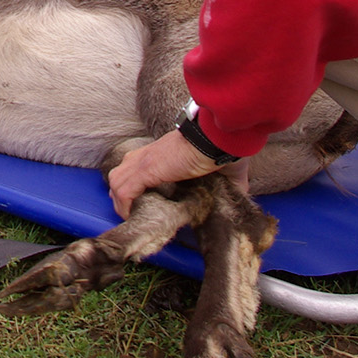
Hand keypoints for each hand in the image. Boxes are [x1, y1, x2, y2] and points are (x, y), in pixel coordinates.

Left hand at [105, 130, 249, 217]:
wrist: (218, 139)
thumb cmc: (221, 149)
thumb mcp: (220, 170)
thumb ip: (228, 183)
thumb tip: (241, 196)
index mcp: (160, 153)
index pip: (133, 167)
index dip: (133, 186)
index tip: (140, 203)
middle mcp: (146, 155)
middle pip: (119, 174)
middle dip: (122, 196)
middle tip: (132, 213)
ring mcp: (144, 161)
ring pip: (117, 182)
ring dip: (121, 203)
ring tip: (132, 218)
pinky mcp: (146, 169)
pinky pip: (124, 190)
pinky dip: (124, 206)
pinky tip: (133, 217)